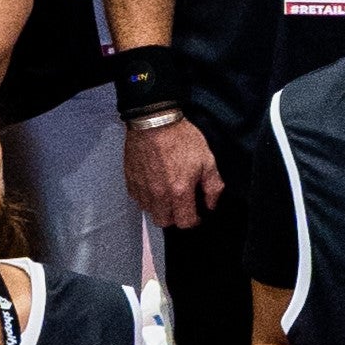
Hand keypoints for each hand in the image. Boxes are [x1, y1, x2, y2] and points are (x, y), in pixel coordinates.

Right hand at [122, 108, 221, 229]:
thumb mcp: (207, 160)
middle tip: (181, 204)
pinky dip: (147, 197)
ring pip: (150, 211)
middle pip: (164, 222)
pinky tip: (154, 185)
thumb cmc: (181, 138)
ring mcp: (142, 189)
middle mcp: (159, 195)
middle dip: (175, 217)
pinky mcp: (131, 181)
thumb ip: (213, 186)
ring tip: (167, 193)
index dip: (194, 220)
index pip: (185, 222)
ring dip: (160, 208)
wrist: (154, 121)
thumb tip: (211, 205)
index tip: (197, 213)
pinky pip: (138, 199)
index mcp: (179, 191)